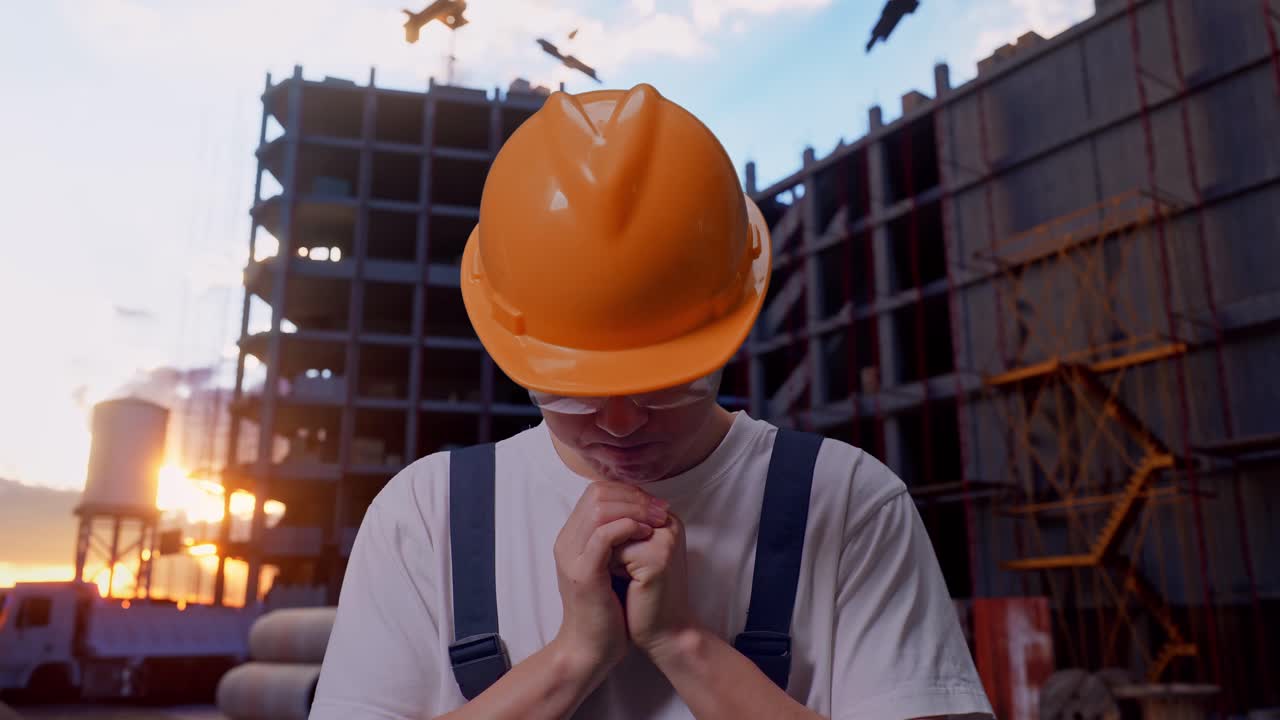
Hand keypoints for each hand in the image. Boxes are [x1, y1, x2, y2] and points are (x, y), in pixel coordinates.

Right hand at [552, 481, 670, 673]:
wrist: (592, 648)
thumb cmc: (608, 609)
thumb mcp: (611, 567)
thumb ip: (617, 540)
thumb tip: (644, 513)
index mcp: (571, 538)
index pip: (595, 493)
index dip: (627, 492)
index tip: (654, 504)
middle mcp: (566, 542)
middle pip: (596, 494)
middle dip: (633, 496)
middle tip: (659, 509)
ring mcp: (572, 556)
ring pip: (599, 508)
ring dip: (634, 508)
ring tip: (657, 520)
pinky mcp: (584, 573)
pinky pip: (604, 535)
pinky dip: (629, 527)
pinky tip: (647, 534)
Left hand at [614, 510, 698, 657]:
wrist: (664, 634)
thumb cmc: (643, 596)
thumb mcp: (631, 555)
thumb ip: (620, 529)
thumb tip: (589, 508)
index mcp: (665, 519)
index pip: (621, 498)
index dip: (602, 522)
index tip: (607, 552)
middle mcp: (669, 523)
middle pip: (615, 512)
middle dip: (603, 539)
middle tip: (613, 568)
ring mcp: (665, 540)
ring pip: (612, 531)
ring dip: (606, 555)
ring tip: (622, 577)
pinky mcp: (657, 559)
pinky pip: (616, 551)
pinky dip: (611, 570)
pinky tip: (629, 588)